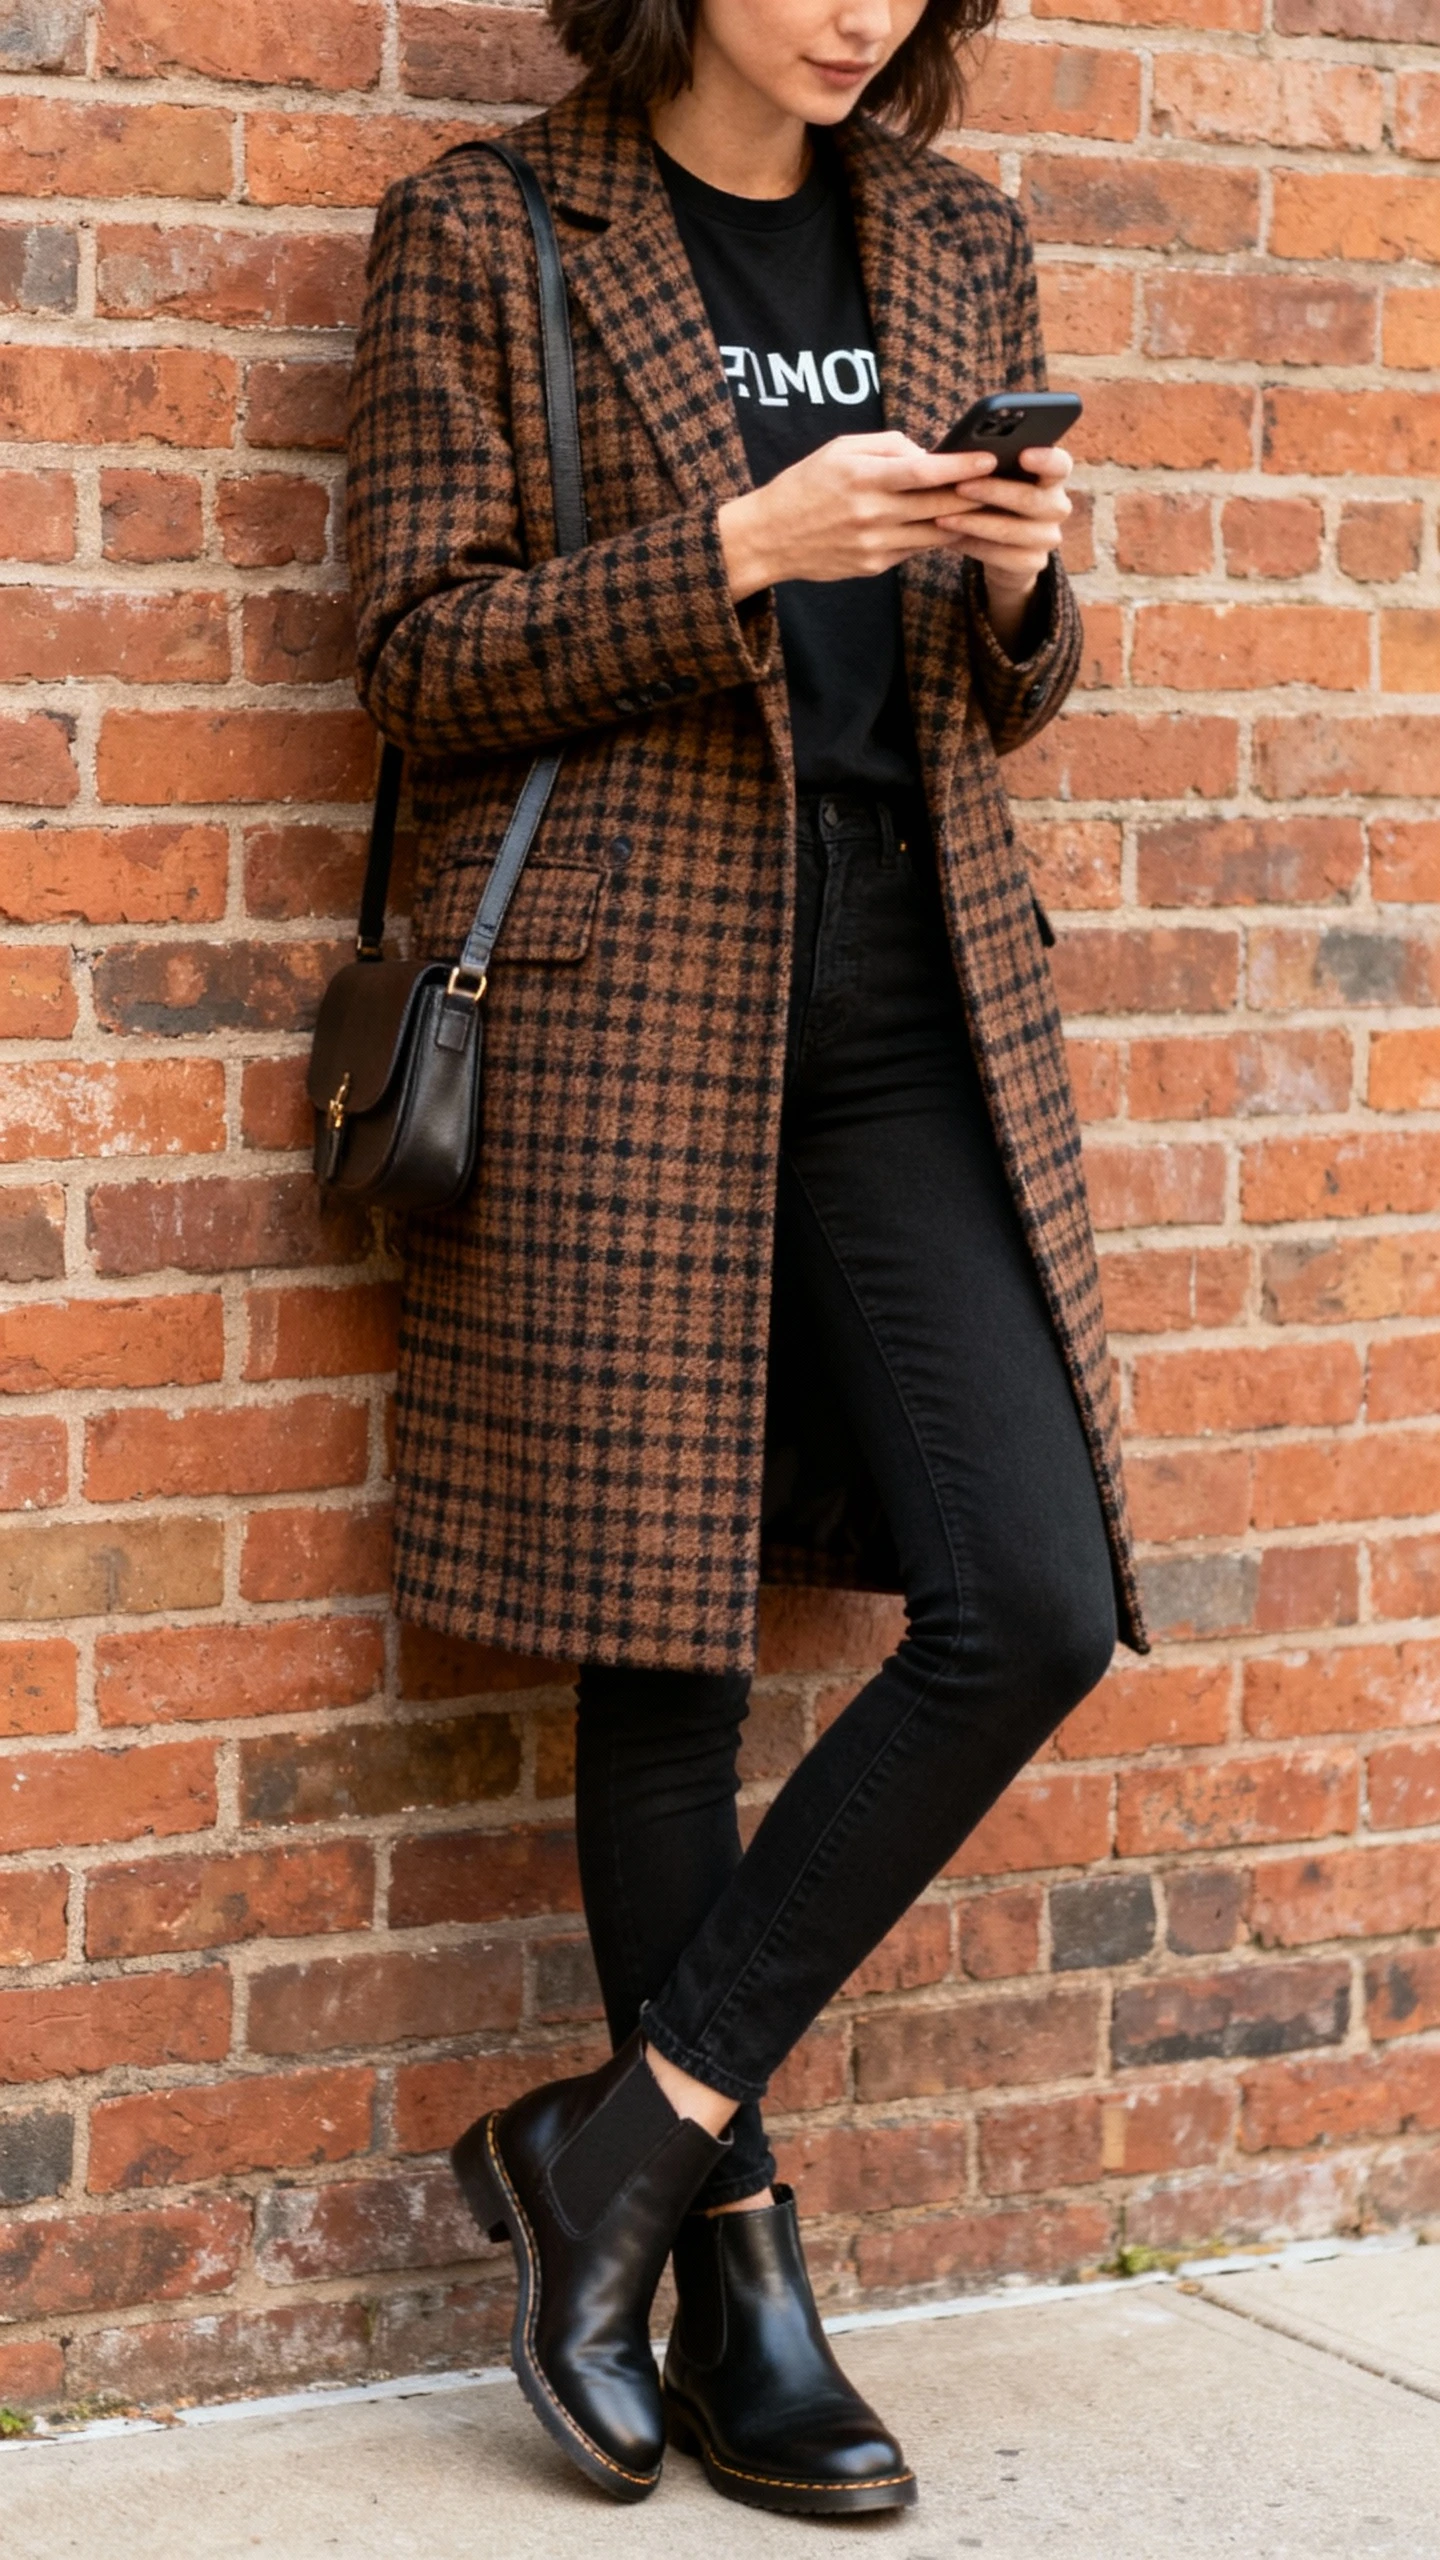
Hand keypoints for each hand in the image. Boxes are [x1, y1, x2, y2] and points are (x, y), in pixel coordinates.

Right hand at [718, 432, 999, 599]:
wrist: (769, 538)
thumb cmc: (806, 485)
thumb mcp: (840, 449)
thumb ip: (887, 446)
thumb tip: (928, 454)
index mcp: (862, 477)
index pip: (923, 472)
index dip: (960, 467)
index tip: (989, 460)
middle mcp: (871, 514)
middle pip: (938, 505)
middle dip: (974, 495)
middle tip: (1003, 484)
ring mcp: (874, 545)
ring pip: (934, 533)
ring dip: (963, 520)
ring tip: (988, 506)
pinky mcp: (874, 566)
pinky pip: (915, 549)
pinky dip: (935, 536)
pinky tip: (950, 524)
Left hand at [933, 444, 1073, 651]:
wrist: (1000, 546)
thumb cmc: (993, 498)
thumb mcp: (994, 478)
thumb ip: (988, 465)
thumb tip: (957, 454)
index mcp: (1052, 477)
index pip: (1060, 465)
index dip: (1045, 460)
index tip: (1023, 454)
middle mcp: (1057, 506)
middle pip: (1031, 499)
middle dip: (993, 492)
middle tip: (960, 487)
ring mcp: (1048, 537)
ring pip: (1012, 531)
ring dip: (975, 524)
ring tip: (943, 517)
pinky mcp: (1034, 562)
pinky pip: (1003, 557)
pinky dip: (973, 546)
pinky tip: (951, 539)